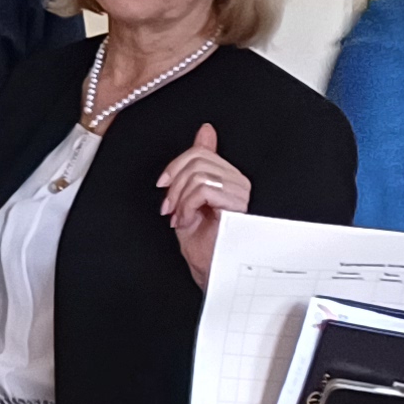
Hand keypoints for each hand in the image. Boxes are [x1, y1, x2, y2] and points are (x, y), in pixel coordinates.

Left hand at [156, 124, 249, 278]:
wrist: (210, 271)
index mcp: (229, 178)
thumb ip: (195, 169)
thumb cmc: (204, 245)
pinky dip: (186, 205)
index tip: (163, 184)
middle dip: (174, 184)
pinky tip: (187, 220)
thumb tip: (205, 132)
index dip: (176, 165)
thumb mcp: (189, 199)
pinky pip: (203, 189)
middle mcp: (238, 182)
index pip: (201, 151)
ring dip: (179, 199)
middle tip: (169, 207)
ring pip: (198, 174)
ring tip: (179, 217)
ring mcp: (240, 193)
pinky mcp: (237, 205)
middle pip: (197, 159)